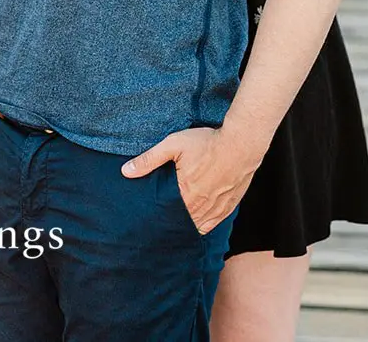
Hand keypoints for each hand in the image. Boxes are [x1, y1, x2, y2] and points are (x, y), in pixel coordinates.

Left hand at [121, 127, 261, 234]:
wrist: (242, 143)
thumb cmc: (208, 142)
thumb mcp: (174, 144)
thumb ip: (149, 159)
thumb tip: (126, 171)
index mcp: (185, 193)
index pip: (166, 214)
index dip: (158, 217)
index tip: (150, 220)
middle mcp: (201, 205)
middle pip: (181, 222)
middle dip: (171, 223)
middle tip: (160, 225)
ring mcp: (217, 207)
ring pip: (197, 225)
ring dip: (187, 226)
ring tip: (177, 225)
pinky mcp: (230, 205)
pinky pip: (214, 224)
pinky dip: (204, 226)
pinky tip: (197, 224)